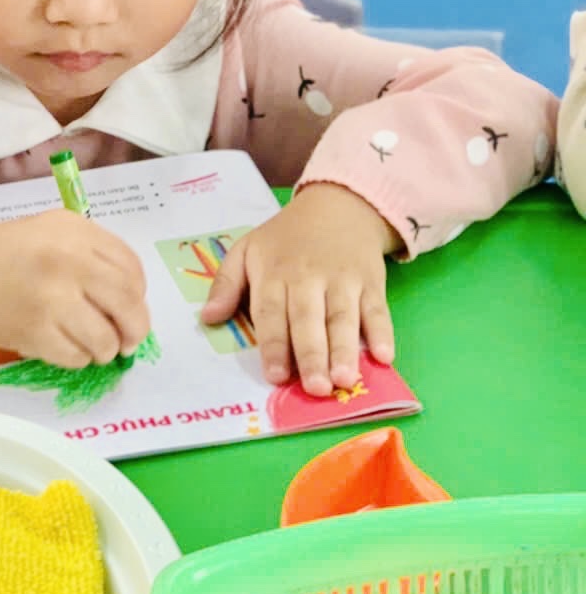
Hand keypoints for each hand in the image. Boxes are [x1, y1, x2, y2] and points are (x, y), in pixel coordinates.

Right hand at [0, 209, 150, 368]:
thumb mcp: (56, 230)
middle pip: (127, 304)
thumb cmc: (9, 251)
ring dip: (106, 350)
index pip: (131, 269)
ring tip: (95, 347)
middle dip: (135, 330)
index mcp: (78, 232)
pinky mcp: (34, 331)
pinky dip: (79, 359)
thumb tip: (132, 301)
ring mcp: (51, 298)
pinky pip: (76, 357)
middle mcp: (69, 261)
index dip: (139, 296)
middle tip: (129, 341)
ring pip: (105, 338)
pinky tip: (67, 348)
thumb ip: (95, 254)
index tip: (132, 308)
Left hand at [201, 183, 398, 396]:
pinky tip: (385, 356)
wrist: (338, 205)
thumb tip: (207, 319)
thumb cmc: (286, 238)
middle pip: (309, 320)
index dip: (273, 345)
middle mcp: (309, 278)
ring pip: (344, 318)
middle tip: (315, 388)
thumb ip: (226, 284)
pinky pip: (377, 309)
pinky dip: (383, 332)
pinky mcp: (371, 282)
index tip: (276, 376)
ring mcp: (343, 280)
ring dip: (345, 350)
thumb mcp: (247, 249)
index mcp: (274, 273)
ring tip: (344, 380)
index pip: (271, 313)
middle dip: (311, 355)